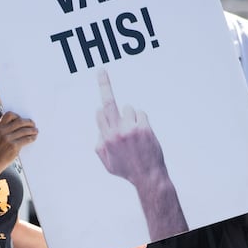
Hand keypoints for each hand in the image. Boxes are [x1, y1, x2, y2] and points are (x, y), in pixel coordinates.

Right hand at [0, 111, 37, 167]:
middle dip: (28, 122)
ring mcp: (8, 139)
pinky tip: (33, 138)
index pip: (9, 115)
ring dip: (32, 130)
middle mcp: (2, 131)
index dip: (17, 116)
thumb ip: (5, 129)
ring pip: (25, 130)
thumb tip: (21, 123)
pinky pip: (26, 139)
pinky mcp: (13, 146)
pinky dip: (32, 138)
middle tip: (33, 124)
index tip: (22, 119)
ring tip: (35, 131)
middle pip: (20, 121)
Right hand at [94, 72, 168, 186]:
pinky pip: (140, 114)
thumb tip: (100, 130)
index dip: (102, 112)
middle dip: (103, 85)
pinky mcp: (144, 127)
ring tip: (135, 133)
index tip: (101, 107)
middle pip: (108, 102)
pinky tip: (144, 133)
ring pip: (128, 108)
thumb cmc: (127, 170)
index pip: (100, 114)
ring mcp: (130, 128)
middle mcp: (116, 131)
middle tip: (101, 70)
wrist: (148, 176)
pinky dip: (141, 120)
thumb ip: (100, 146)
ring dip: (131, 116)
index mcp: (105, 139)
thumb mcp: (107, 163)